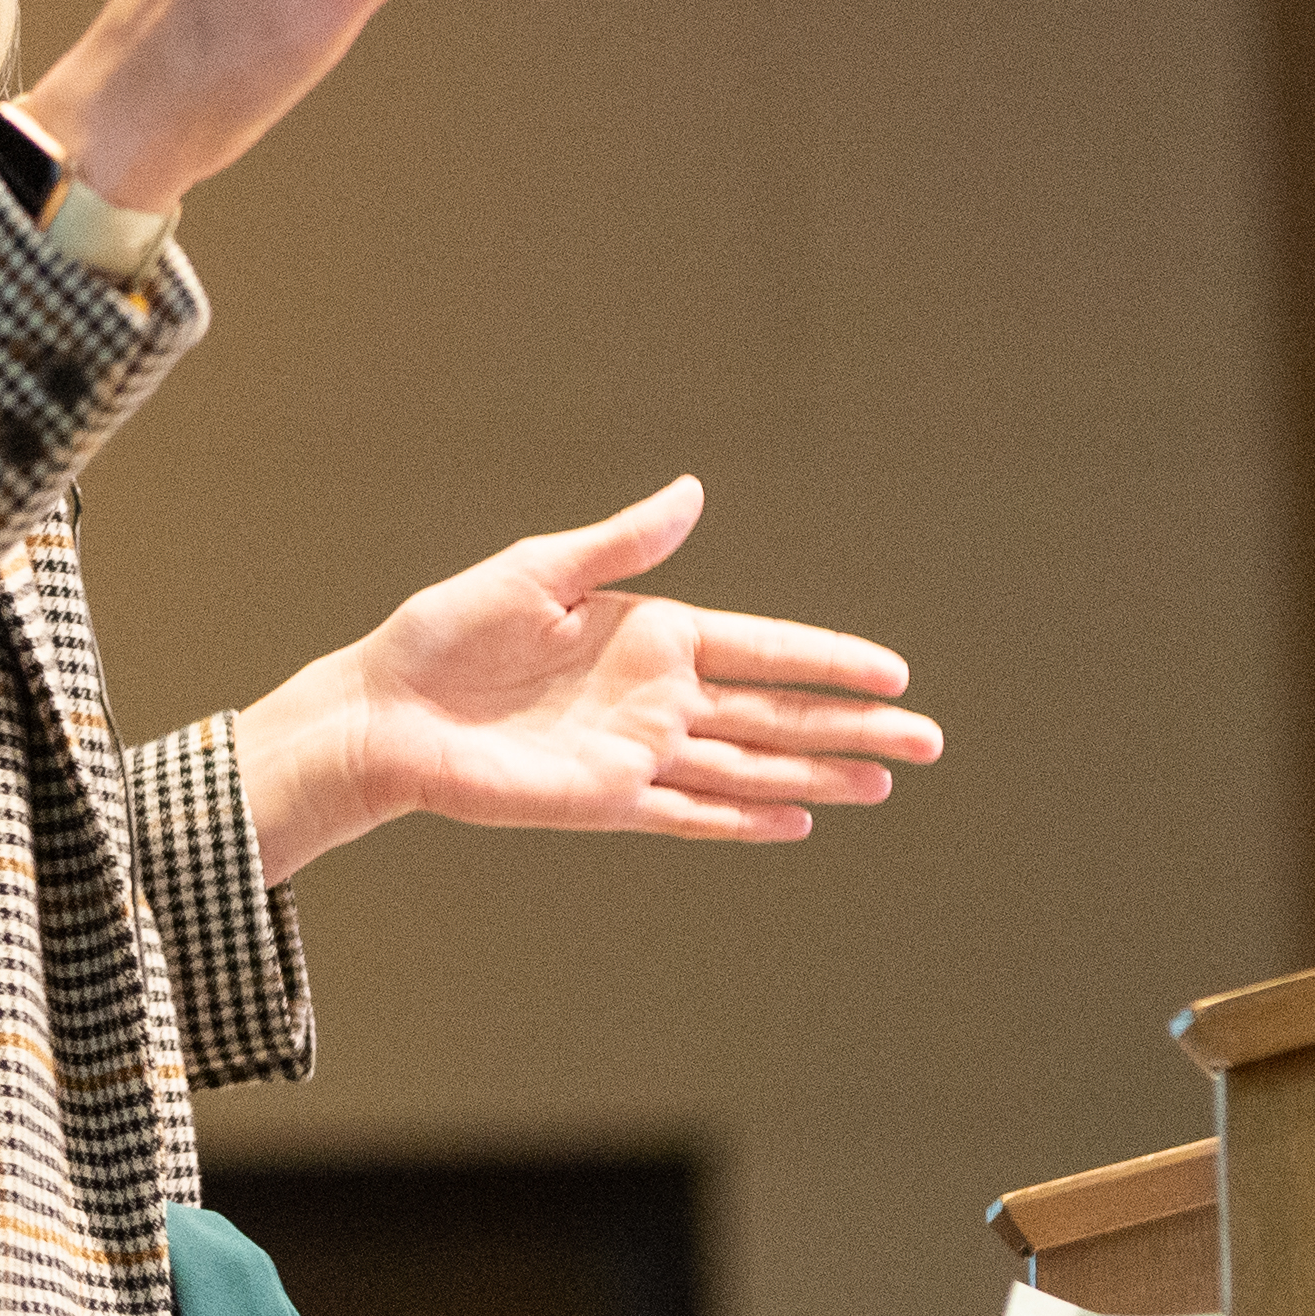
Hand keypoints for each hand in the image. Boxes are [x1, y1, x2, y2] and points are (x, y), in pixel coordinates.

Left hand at [236, 478, 937, 885]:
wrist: (386, 711)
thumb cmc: (448, 633)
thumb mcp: (538, 570)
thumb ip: (622, 542)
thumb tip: (694, 491)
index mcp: (650, 632)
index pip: (763, 647)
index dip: (828, 659)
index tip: (893, 671)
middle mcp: (657, 697)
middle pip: (775, 714)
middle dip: (851, 726)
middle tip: (928, 740)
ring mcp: (638, 754)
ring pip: (750, 768)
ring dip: (817, 777)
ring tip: (886, 784)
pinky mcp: (607, 802)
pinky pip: (691, 814)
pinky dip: (743, 822)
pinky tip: (800, 824)